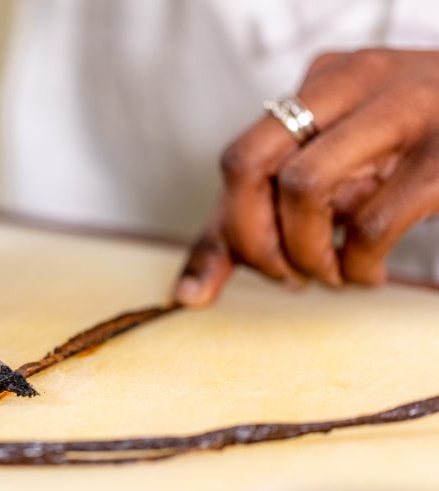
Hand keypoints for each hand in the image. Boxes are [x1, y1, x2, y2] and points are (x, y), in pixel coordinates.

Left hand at [175, 49, 438, 305]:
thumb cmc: (414, 151)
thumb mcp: (336, 168)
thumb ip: (257, 222)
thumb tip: (186, 298)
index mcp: (321, 82)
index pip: (237, 159)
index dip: (232, 227)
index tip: (260, 266)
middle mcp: (353, 82)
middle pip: (249, 162)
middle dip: (253, 238)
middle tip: (285, 275)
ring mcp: (404, 110)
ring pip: (303, 187)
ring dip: (306, 253)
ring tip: (332, 273)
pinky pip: (372, 221)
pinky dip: (358, 265)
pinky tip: (369, 271)